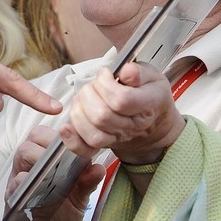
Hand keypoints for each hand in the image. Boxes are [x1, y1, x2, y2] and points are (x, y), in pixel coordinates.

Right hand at [2, 122, 104, 220]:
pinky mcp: (12, 195)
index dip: (65, 134)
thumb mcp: (77, 202)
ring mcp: (19, 178)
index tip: (80, 145)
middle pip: (35, 136)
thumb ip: (86, 185)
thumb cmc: (54, 219)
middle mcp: (31, 165)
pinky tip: (44, 190)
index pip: (51, 134)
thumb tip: (98, 168)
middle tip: (68, 158)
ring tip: (57, 171)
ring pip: (24, 151)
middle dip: (53, 143)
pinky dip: (32, 181)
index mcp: (47, 161)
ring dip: (42, 158)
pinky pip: (18, 180)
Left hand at [60, 60, 184, 165]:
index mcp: (147, 106)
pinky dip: (72, 140)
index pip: (120, 100)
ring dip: (79, 111)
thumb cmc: (149, 94)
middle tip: (94, 86)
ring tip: (84, 99)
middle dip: (89, 94)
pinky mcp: (104, 145)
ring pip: (92, 132)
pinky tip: (66, 128)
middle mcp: (133, 126)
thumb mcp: (152, 76)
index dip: (105, 84)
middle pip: (101, 116)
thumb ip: (138, 71)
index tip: (105, 74)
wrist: (153, 122)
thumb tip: (126, 71)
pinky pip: (86, 149)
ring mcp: (118, 138)